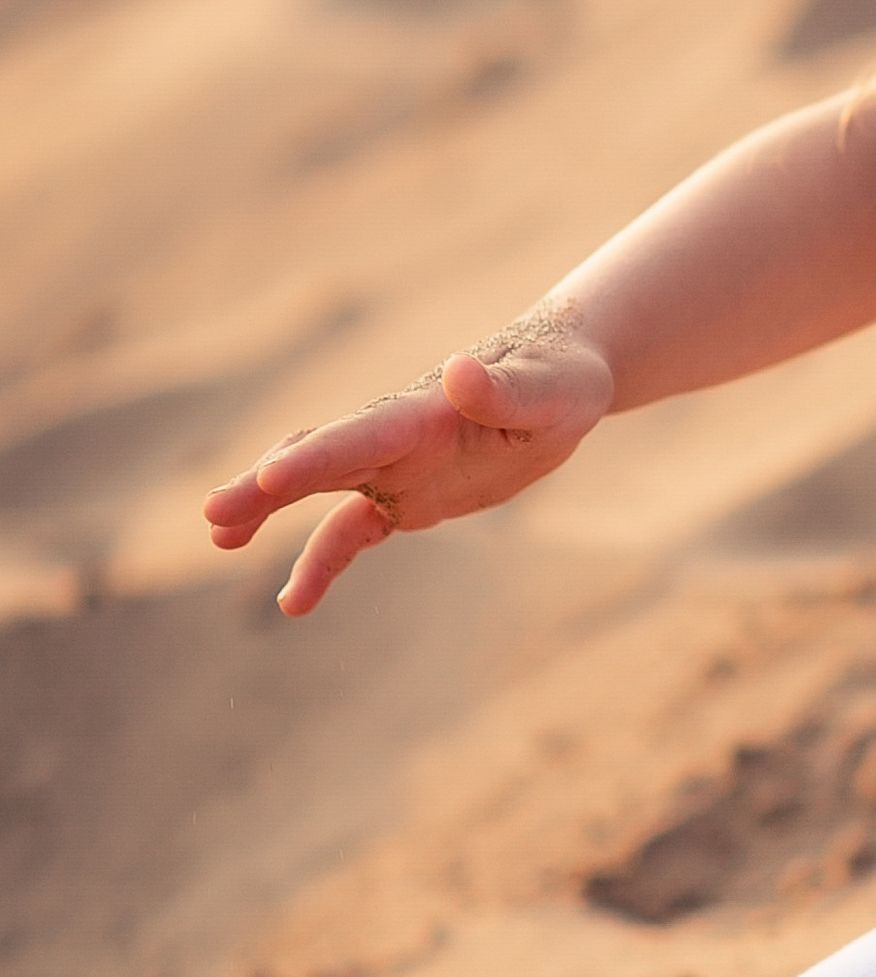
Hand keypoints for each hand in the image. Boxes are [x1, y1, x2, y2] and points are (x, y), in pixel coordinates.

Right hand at [204, 309, 615, 615]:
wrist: (561, 384)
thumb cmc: (561, 381)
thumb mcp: (549, 391)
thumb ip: (503, 390)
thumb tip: (458, 371)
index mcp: (425, 412)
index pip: (363, 435)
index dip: (318, 457)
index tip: (269, 477)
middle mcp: (397, 436)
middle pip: (320, 458)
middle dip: (266, 486)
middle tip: (213, 514)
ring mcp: (395, 466)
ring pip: (318, 488)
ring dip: (268, 511)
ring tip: (219, 535)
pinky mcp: (405, 496)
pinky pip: (350, 533)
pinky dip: (320, 563)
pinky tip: (293, 604)